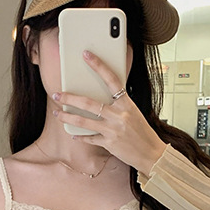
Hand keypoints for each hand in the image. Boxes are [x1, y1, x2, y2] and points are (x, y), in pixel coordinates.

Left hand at [51, 50, 166, 175]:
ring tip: (57, 114)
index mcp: (127, 104)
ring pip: (84, 121)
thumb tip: (99, 96)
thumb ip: (118, 104)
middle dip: (69, 98)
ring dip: (67, 117)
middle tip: (57, 94)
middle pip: (88, 103)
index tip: (86, 55)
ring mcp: (112, 130)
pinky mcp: (109, 143)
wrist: (152, 154)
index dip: (98, 65)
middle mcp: (119, 115)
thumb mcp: (133, 113)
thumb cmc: (142, 132)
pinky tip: (73, 135)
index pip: (111, 79)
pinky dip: (80, 137)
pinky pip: (89, 138)